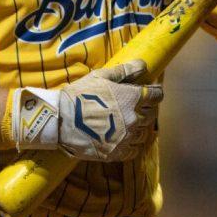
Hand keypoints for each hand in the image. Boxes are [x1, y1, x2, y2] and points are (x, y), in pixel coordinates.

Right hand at [9, 59, 162, 161]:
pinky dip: (133, 145)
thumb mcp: (100, 76)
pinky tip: (125, 139)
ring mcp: (126, 137)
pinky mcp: (117, 153)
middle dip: (148, 108)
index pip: (156, 95)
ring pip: (144, 134)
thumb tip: (143, 64)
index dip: (156, 92)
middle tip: (139, 106)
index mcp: (131, 98)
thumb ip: (125, 71)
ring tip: (129, 123)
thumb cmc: (79, 94)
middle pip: (152, 114)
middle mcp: (133, 118)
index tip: (153, 92)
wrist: (60, 121)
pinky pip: (134, 150)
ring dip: (140, 127)